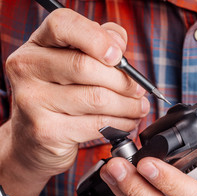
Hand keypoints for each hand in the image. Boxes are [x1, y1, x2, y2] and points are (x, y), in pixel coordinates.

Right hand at [4, 8, 149, 180]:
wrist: (34, 139)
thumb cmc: (60, 95)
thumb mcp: (73, 63)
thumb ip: (98, 43)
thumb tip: (118, 42)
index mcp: (37, 46)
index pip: (63, 25)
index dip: (96, 38)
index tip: (118, 56)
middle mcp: (27, 69)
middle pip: (86, 66)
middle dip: (123, 81)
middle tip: (140, 91)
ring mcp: (33, 101)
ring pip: (97, 99)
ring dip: (128, 106)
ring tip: (138, 108)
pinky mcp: (46, 131)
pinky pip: (97, 125)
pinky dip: (121, 124)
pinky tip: (127, 123)